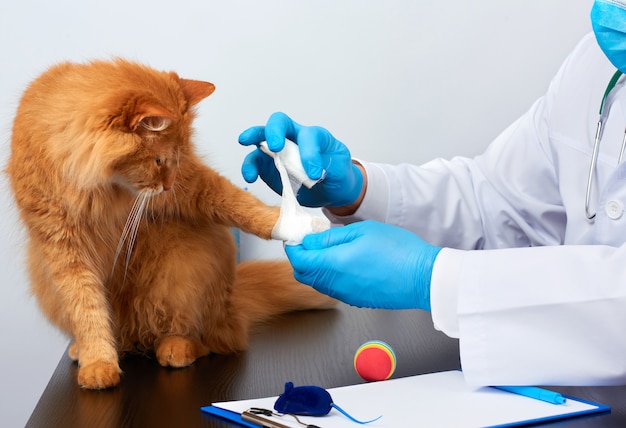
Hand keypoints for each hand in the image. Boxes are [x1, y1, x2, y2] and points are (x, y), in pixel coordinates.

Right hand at [238, 112, 363, 206]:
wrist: (330, 190)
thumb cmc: (336, 174)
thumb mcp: (340, 170)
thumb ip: (327, 168)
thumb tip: (310, 173)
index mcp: (314, 136)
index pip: (308, 136)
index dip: (310, 153)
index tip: (315, 174)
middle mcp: (293, 138)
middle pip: (279, 123)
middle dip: (274, 131)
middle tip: (275, 146)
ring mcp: (278, 152)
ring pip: (260, 138)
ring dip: (252, 141)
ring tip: (248, 153)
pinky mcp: (268, 167)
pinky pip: (254, 162)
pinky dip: (250, 167)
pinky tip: (250, 177)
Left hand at [284, 220, 441, 309]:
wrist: (423, 277)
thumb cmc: (398, 250)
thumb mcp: (361, 231)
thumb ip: (330, 237)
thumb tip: (309, 241)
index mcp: (333, 265)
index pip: (298, 259)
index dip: (294, 246)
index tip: (298, 236)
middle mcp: (335, 284)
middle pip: (303, 273)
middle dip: (302, 257)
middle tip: (313, 241)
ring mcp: (345, 295)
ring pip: (318, 282)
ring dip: (316, 266)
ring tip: (332, 249)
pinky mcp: (356, 300)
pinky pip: (333, 288)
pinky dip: (330, 275)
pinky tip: (346, 262)